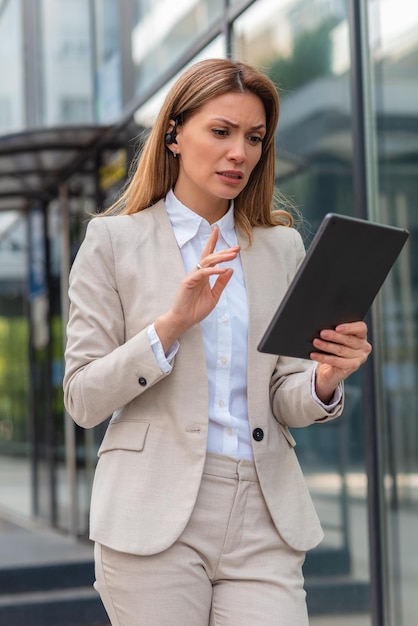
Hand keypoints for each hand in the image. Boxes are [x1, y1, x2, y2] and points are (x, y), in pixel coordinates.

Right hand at [155, 227, 239, 351]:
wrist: (184, 320)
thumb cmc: (196, 310)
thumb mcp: (214, 296)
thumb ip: (221, 283)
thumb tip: (230, 270)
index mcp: (203, 275)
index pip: (210, 257)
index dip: (216, 245)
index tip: (225, 238)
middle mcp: (197, 273)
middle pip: (210, 256)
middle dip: (224, 251)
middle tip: (237, 248)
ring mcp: (192, 276)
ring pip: (207, 262)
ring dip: (221, 257)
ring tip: (232, 255)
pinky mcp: (188, 282)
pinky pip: (202, 273)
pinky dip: (213, 270)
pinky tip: (223, 269)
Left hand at [310, 321, 371, 403]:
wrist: (330, 370)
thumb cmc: (333, 349)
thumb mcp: (335, 339)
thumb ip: (335, 332)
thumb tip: (324, 328)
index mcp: (361, 335)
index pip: (360, 328)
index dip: (349, 327)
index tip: (337, 328)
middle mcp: (363, 346)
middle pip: (349, 339)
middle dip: (333, 336)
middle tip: (322, 333)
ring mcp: (360, 358)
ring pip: (341, 350)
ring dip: (326, 346)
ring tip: (315, 342)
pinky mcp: (353, 367)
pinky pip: (336, 361)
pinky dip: (323, 358)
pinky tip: (314, 355)